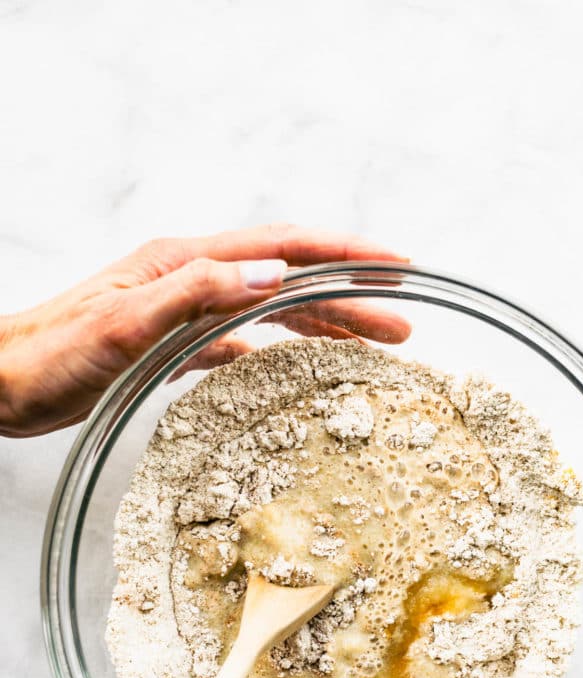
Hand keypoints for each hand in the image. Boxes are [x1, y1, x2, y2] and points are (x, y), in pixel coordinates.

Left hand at [0, 224, 408, 437]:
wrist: (5, 381)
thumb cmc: (53, 352)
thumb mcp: (126, 322)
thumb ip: (197, 293)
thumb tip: (270, 276)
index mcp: (187, 263)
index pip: (282, 248)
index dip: (342, 255)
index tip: (392, 265)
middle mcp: (193, 280)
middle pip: (289, 282)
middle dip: (349, 298)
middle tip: (400, 322)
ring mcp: (187, 312)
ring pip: (271, 314)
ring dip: (322, 327)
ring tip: (369, 345)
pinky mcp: (174, 346)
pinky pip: (241, 345)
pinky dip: (277, 354)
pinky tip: (297, 370)